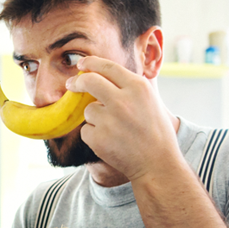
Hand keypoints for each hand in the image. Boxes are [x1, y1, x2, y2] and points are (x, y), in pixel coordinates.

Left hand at [68, 56, 181, 181]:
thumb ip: (128, 87)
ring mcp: (109, 119)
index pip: (108, 67)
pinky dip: (94, 136)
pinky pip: (86, 130)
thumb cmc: (156, 132)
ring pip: (88, 110)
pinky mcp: (98, 137)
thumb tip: (100, 75)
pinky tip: (111, 143)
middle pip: (89, 81)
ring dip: (95, 118)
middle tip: (71, 84)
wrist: (157, 164)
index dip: (91, 63)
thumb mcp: (151, 101)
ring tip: (115, 131)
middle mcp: (123, 100)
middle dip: (77, 81)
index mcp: (138, 87)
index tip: (82, 65)